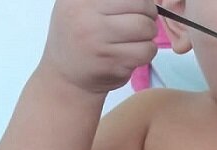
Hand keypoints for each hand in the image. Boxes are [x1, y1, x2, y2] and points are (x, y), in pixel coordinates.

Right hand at [38, 0, 158, 93]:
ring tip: (139, 39)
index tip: (139, 8)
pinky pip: (145, 51)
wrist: (66, 75)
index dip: (142, 1)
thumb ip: (108, 0)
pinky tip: (136, 52)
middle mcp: (87, 18)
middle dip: (149, 15)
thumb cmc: (80, 36)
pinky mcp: (112, 63)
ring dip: (149, 35)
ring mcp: (100, 42)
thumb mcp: (81, 6)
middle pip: (140, 6)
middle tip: (143, 23)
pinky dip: (148, 51)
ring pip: (146, 29)